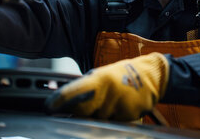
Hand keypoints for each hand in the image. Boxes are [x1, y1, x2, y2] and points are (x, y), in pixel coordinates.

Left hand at [45, 52, 168, 120]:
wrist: (150, 77)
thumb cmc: (120, 76)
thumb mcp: (102, 77)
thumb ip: (85, 88)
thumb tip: (64, 100)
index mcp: (98, 79)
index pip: (73, 91)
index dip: (59, 100)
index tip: (48, 107)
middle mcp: (107, 90)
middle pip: (84, 111)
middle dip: (81, 112)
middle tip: (90, 105)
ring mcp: (119, 103)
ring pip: (99, 120)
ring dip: (99, 116)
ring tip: (110, 102)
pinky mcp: (129, 114)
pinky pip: (114, 123)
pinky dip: (114, 119)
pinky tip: (120, 108)